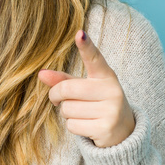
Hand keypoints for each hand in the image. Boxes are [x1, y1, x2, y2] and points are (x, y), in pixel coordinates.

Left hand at [37, 30, 135, 147]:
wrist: (123, 131)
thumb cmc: (98, 104)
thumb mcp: (84, 89)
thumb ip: (63, 80)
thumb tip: (41, 74)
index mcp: (106, 75)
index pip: (94, 58)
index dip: (86, 46)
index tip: (80, 34)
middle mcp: (112, 90)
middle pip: (67, 89)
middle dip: (56, 96)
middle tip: (58, 100)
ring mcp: (110, 110)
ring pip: (67, 109)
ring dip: (67, 113)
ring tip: (82, 113)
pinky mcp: (105, 128)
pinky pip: (72, 125)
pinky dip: (73, 126)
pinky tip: (87, 125)